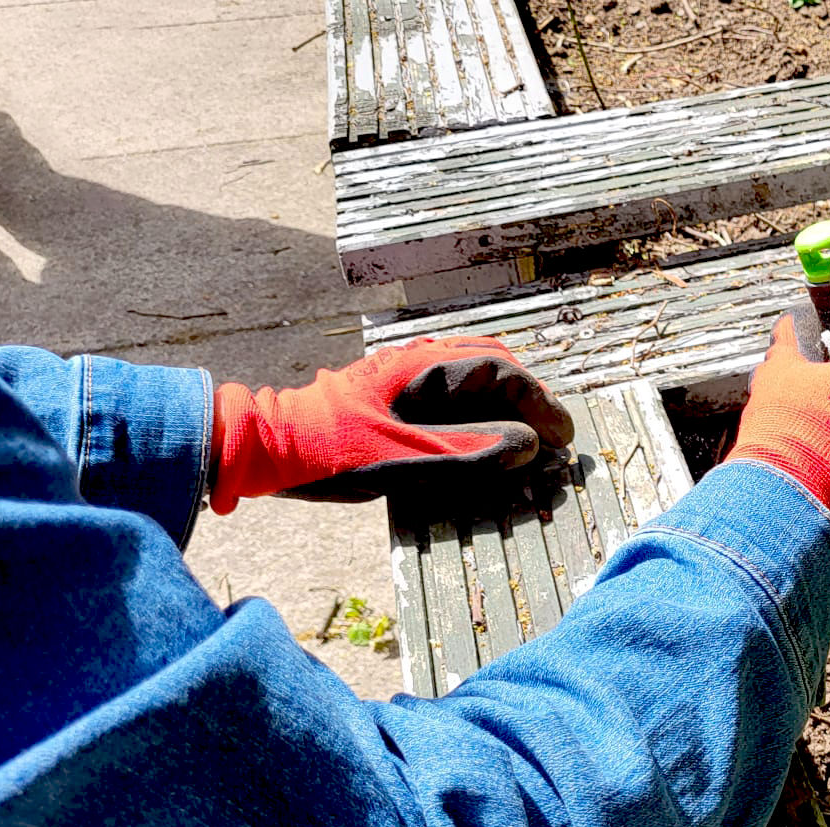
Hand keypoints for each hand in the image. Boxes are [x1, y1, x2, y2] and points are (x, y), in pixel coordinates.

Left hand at [210, 337, 574, 513]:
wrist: (267, 449)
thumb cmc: (330, 452)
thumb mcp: (405, 459)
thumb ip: (470, 452)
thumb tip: (527, 447)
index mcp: (426, 367)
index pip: (502, 373)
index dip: (540, 404)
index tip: (562, 436)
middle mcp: (421, 364)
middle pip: (494, 367)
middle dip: (530, 399)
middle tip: (553, 436)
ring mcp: (407, 378)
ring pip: (475, 380)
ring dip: (508, 406)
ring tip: (530, 440)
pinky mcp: (396, 398)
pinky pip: (453, 397)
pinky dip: (482, 415)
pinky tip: (488, 442)